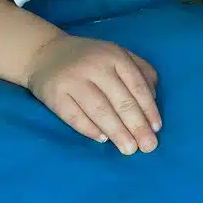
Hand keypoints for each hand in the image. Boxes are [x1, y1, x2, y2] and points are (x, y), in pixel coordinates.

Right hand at [25, 34, 161, 154]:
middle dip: (136, 125)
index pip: (136, 84)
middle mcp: (95, 66)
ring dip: (117, 131)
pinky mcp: (55, 94)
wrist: (46, 53)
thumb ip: (139, 69)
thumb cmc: (89, 57)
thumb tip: (155, 97)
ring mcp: (74, 80)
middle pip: (120, 99)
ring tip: (129, 149)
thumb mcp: (116, 54)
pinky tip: (102, 139)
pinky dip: (89, 129)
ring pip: (99, 110)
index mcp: (114, 55)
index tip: (157, 128)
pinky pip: (75, 116)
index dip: (148, 108)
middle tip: (148, 146)